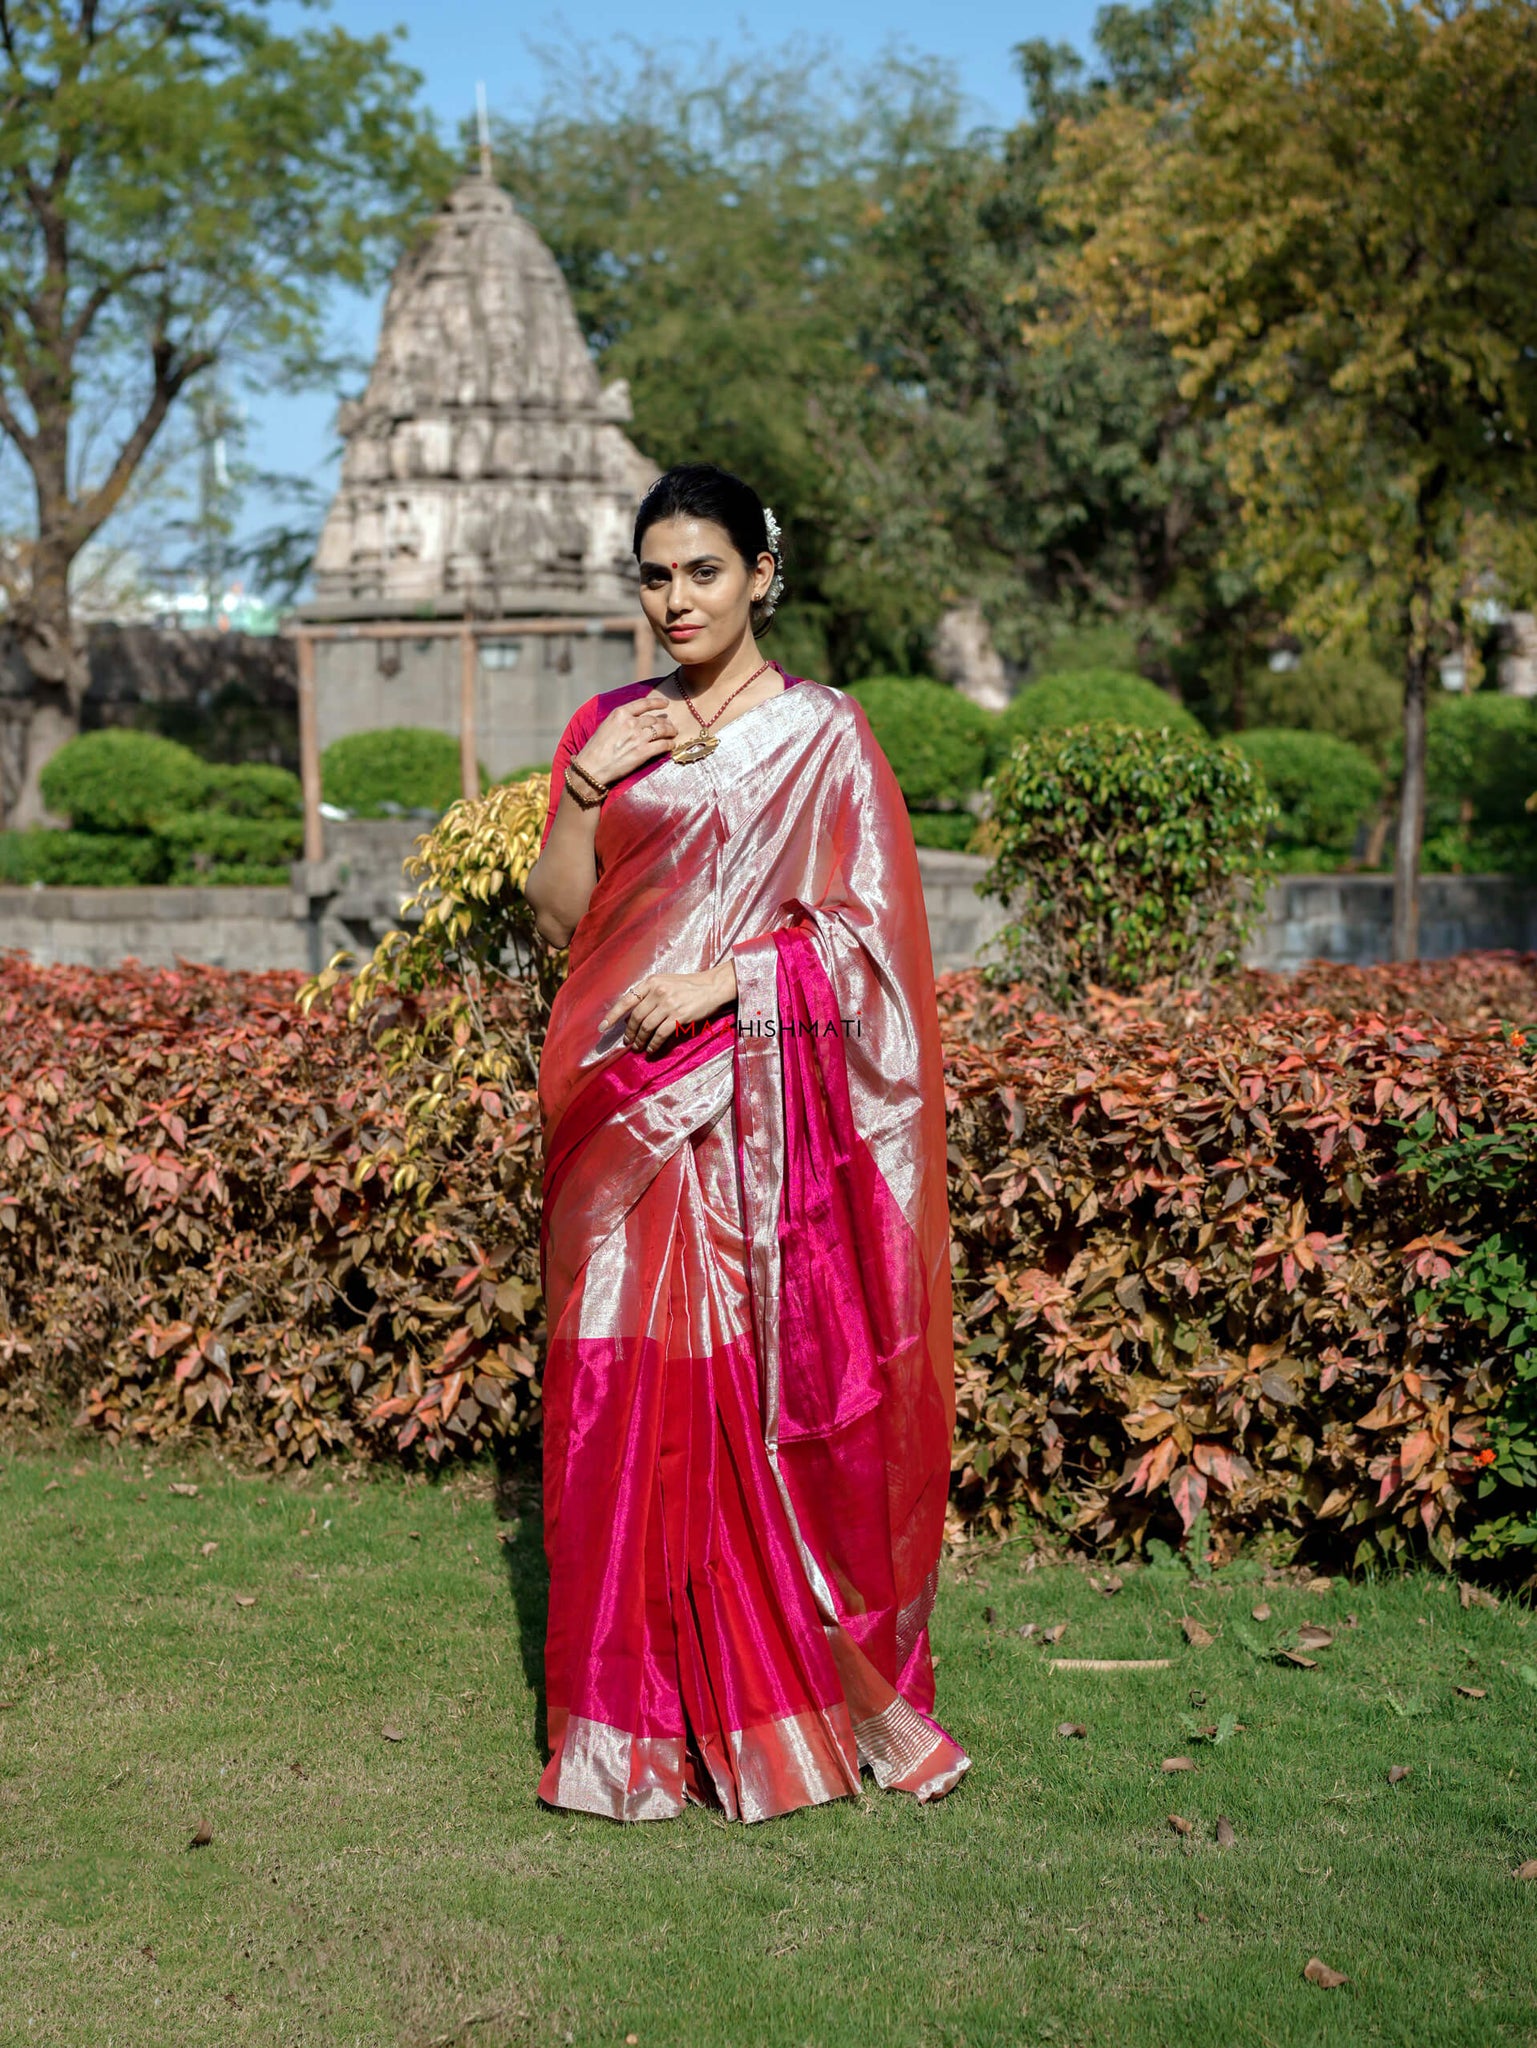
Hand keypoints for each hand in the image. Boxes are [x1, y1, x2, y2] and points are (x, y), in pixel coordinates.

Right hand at [571, 689, 678, 790]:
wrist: (592, 767)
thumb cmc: (595, 749)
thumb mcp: (605, 726)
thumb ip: (620, 721)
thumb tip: (633, 721)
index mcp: (620, 714)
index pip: (643, 704)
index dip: (657, 702)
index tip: (665, 704)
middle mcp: (630, 722)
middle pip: (654, 719)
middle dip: (665, 722)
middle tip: (670, 726)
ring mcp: (638, 737)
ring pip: (662, 730)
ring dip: (670, 731)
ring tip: (673, 733)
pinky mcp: (643, 752)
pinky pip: (663, 745)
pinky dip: (669, 744)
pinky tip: (671, 745)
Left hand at [600, 960, 737, 1052]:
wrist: (712, 986)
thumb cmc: (688, 986)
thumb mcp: (665, 984)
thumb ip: (647, 996)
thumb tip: (628, 1017)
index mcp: (651, 982)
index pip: (626, 1000)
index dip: (612, 1015)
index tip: (603, 1027)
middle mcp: (658, 992)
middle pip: (635, 1017)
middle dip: (629, 1033)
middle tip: (628, 1043)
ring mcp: (669, 1004)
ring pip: (646, 1027)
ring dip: (640, 1041)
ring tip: (638, 1048)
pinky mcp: (679, 1016)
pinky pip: (660, 1034)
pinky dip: (653, 1044)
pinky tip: (651, 1049)